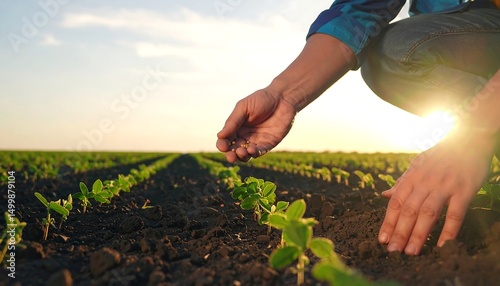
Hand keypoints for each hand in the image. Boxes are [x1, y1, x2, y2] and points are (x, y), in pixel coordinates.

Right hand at [216, 88, 295, 162]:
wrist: (283, 98)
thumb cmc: (261, 99)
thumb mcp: (243, 107)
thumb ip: (232, 122)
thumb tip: (220, 136)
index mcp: (236, 127)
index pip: (226, 140)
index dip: (222, 145)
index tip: (222, 146)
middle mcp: (245, 136)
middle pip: (234, 150)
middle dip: (231, 155)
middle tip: (231, 157)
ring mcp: (256, 141)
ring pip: (246, 154)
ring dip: (242, 156)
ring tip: (242, 152)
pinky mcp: (268, 144)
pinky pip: (260, 152)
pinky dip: (255, 153)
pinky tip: (252, 150)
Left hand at [378, 129, 496, 254]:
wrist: (469, 138)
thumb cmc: (442, 155)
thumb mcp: (417, 164)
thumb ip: (402, 182)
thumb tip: (384, 196)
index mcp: (412, 176)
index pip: (396, 203)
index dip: (389, 222)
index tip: (382, 239)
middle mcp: (425, 181)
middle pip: (409, 210)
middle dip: (399, 232)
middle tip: (393, 251)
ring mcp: (445, 185)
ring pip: (428, 213)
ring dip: (419, 234)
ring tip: (411, 251)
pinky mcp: (464, 189)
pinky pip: (455, 213)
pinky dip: (449, 230)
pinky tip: (442, 245)